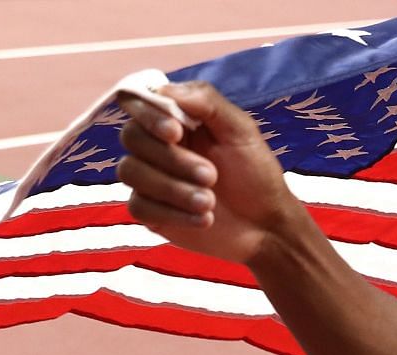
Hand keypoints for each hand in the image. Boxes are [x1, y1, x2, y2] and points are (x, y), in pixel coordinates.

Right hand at [117, 81, 294, 262]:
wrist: (266, 224)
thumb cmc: (255, 173)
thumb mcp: (240, 130)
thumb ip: (206, 102)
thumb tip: (163, 88)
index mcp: (175, 119)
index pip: (137, 102)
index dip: (149, 115)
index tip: (175, 133)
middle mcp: (156, 145)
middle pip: (132, 137)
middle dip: (172, 158)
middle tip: (211, 175)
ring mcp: (150, 179)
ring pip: (130, 171)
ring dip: (172, 188)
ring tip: (210, 202)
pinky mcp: (151, 211)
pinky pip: (138, 207)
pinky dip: (172, 214)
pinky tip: (203, 220)